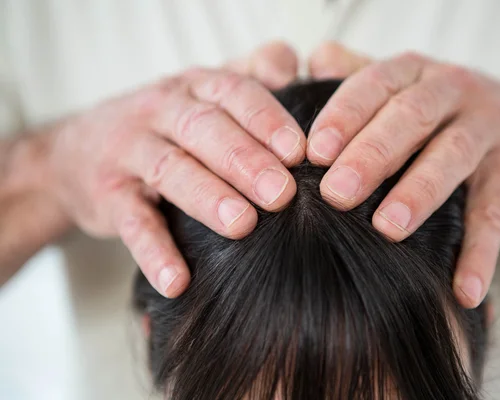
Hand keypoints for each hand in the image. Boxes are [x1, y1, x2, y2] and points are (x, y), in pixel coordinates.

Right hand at [46, 42, 303, 297]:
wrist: (77, 151)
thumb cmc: (164, 125)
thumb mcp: (200, 94)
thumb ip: (248, 76)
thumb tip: (292, 64)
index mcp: (193, 88)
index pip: (233, 93)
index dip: (266, 120)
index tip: (300, 151)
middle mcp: (160, 112)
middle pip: (204, 129)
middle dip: (244, 160)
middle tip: (282, 193)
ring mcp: (129, 152)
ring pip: (170, 170)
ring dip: (207, 197)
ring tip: (241, 225)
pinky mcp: (108, 196)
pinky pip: (131, 223)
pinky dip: (154, 251)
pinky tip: (177, 280)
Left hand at [307, 42, 499, 307]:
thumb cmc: (442, 112)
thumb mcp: (404, 85)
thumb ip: (358, 74)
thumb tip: (311, 61)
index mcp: (413, 73)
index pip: (374, 84)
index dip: (343, 115)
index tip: (312, 152)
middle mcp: (453, 91)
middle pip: (410, 118)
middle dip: (371, 155)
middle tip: (336, 194)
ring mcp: (489, 130)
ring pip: (453, 157)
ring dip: (419, 193)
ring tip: (388, 229)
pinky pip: (496, 214)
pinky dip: (480, 252)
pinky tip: (462, 289)